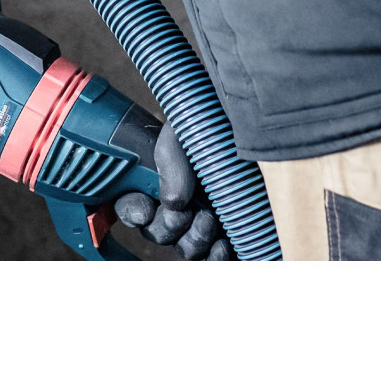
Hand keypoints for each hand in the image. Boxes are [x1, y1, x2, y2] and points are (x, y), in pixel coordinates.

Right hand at [113, 123, 231, 259]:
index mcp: (161, 179)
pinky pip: (217, 257)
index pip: (132, 204)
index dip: (133, 211)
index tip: (146, 209)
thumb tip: (174, 203)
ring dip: (193, 242)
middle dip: (168, 228)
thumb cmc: (215, 122)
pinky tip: (223, 247)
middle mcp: (180, 202)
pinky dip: (217, 258)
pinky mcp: (232, 230)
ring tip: (209, 223)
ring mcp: (205, 218)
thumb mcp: (186, 132)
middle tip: (185, 214)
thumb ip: (171, 161)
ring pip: (187, 249)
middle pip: (159, 233)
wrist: (248, 123)